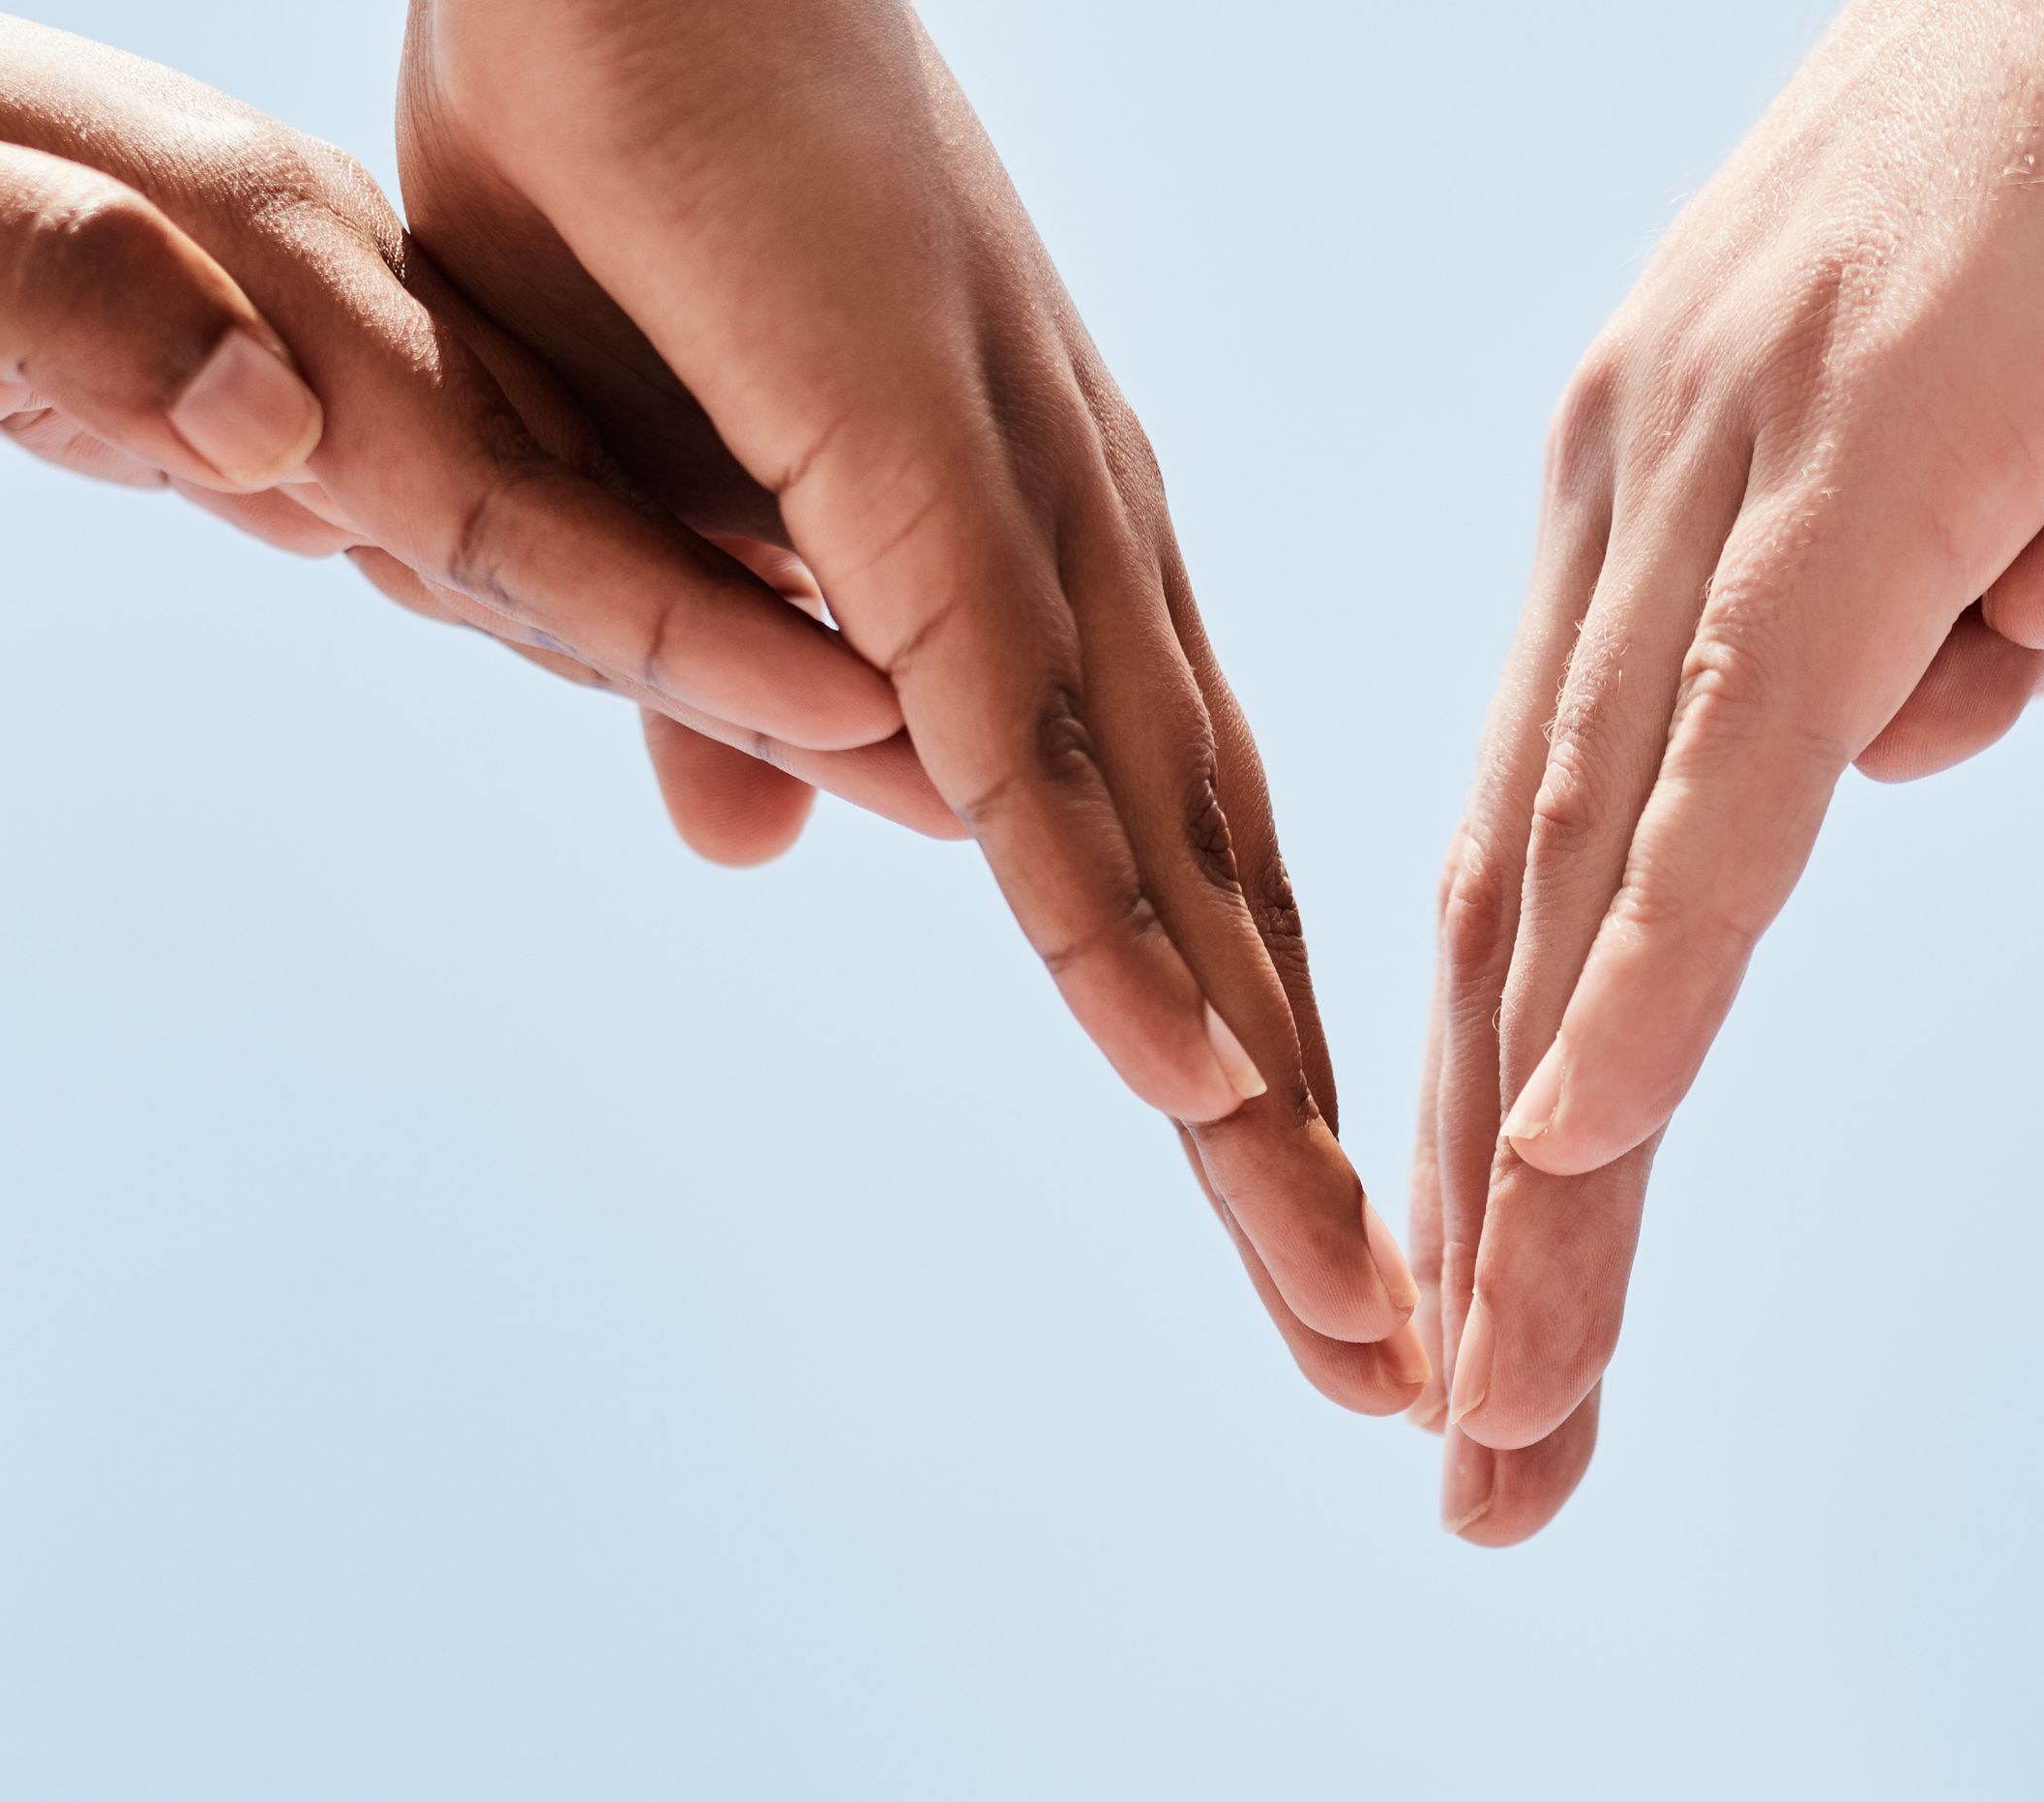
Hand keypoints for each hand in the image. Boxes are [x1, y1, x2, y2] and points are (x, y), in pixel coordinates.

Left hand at [0, 0, 911, 802]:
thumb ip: (60, 315)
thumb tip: (269, 422)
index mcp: (253, 291)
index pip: (517, 501)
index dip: (695, 632)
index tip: (887, 732)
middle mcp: (319, 318)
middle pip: (602, 524)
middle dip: (794, 666)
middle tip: (979, 796)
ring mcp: (314, 346)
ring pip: (569, 525)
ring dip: (731, 641)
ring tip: (900, 748)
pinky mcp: (280, 380)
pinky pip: (486, 513)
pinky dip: (602, 595)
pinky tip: (675, 651)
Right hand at [395, 0, 1419, 1409]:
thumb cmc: (620, 180)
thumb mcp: (659, 505)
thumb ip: (730, 678)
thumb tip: (758, 834)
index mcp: (1052, 586)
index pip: (1187, 888)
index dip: (1260, 1084)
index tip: (1329, 1267)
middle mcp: (1096, 583)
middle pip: (1240, 932)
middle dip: (1326, 1170)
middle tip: (1423, 1379)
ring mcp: (1033, 538)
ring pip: (1184, 888)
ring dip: (1273, 1121)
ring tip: (1371, 1331)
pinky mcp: (934, 491)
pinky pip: (1035, 755)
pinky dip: (1118, 934)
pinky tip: (1191, 1097)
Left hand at [1417, 0, 2043, 1536]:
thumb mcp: (2022, 411)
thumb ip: (1934, 594)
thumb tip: (1911, 731)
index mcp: (1659, 497)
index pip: (1533, 873)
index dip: (1494, 1131)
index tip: (1486, 1348)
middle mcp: (1638, 486)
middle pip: (1512, 923)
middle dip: (1482, 1233)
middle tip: (1460, 1480)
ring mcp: (1738, 455)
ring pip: (1586, 877)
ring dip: (1537, 1177)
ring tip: (1493, 1419)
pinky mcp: (1881, 435)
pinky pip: (1738, 745)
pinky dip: (1650, 962)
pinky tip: (1580, 1146)